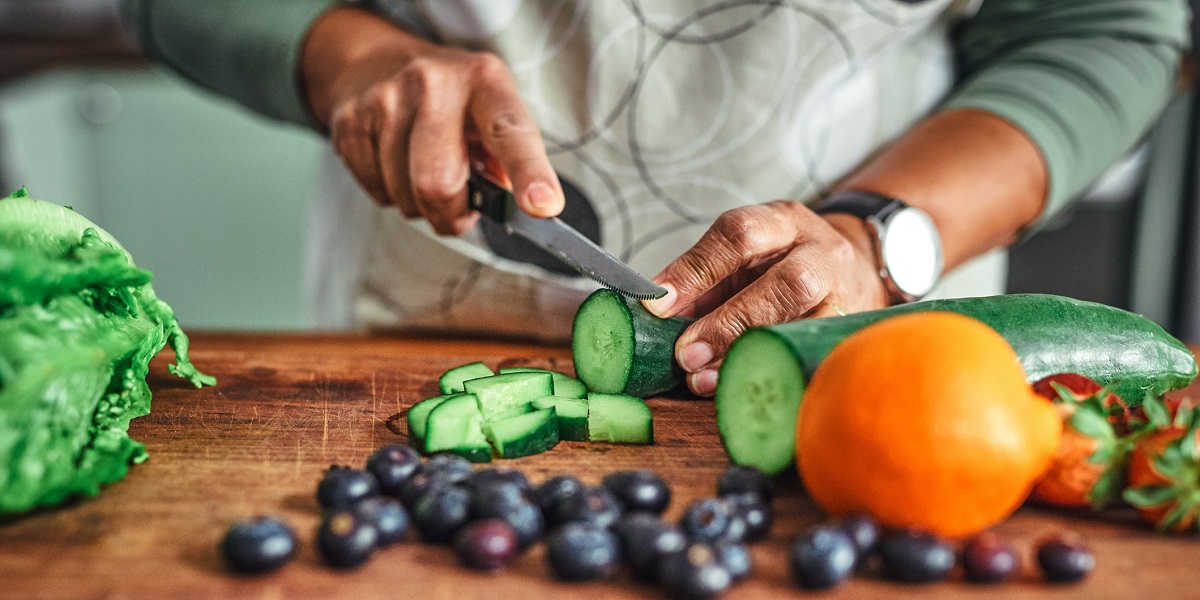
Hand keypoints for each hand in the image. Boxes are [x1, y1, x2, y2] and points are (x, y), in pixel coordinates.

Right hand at [302, 7, 563, 234]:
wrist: (375, 62)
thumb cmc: (451, 100)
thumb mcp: (491, 108)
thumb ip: (508, 158)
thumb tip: (513, 205)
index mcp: (483, 80)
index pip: (509, 132)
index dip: (528, 173)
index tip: (542, 206)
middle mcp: (432, 83)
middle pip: (439, 184)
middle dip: (452, 215)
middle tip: (460, 209)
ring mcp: (384, 101)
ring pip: (405, 198)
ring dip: (420, 204)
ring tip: (424, 170)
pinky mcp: (349, 123)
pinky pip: (377, 193)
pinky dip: (392, 193)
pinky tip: (396, 163)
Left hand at [642, 201, 888, 395]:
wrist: (854, 268)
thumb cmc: (783, 264)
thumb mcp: (744, 258)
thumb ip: (703, 283)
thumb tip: (656, 316)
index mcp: (782, 222)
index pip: (738, 235)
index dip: (695, 270)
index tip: (659, 305)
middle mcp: (820, 252)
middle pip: (785, 283)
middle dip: (729, 322)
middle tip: (686, 353)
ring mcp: (843, 294)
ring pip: (805, 323)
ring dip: (748, 355)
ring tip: (705, 379)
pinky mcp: (850, 331)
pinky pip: (812, 356)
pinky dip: (771, 373)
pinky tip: (742, 387)